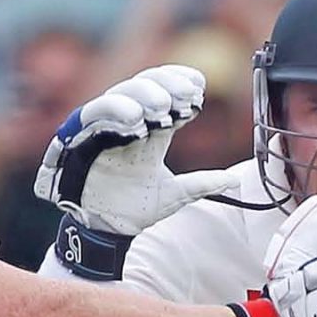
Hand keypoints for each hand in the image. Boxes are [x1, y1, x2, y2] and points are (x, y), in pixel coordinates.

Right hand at [36, 65, 241, 237]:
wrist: (105, 232)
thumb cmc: (133, 209)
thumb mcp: (174, 196)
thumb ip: (201, 184)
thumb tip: (234, 181)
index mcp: (151, 131)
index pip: (166, 93)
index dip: (181, 83)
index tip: (199, 88)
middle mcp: (128, 124)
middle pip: (146, 87)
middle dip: (169, 86)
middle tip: (188, 95)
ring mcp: (105, 128)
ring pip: (122, 93)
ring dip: (144, 94)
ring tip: (164, 107)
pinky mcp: (82, 136)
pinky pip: (94, 113)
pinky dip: (114, 110)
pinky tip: (135, 119)